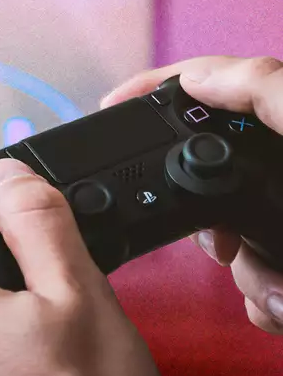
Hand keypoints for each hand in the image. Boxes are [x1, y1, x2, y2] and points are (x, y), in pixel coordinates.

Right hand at [101, 54, 282, 333]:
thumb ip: (267, 90)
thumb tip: (197, 74)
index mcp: (280, 134)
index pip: (206, 92)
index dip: (154, 88)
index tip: (110, 104)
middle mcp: (278, 176)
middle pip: (205, 173)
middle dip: (208, 219)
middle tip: (223, 240)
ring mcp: (281, 222)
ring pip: (226, 240)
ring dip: (249, 273)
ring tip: (281, 288)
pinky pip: (256, 285)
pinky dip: (267, 301)